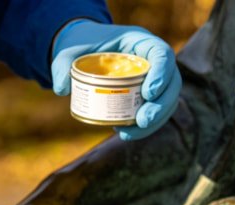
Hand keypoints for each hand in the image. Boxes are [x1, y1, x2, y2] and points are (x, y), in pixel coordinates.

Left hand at [52, 20, 181, 140]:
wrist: (84, 53)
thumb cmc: (81, 48)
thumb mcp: (68, 52)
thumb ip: (62, 66)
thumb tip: (62, 88)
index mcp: (140, 42)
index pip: (162, 54)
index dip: (161, 74)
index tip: (148, 93)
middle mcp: (152, 60)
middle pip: (172, 82)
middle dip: (161, 105)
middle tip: (143, 120)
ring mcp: (154, 79)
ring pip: (168, 101)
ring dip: (155, 121)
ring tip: (130, 133)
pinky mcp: (149, 96)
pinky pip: (157, 112)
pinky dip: (146, 126)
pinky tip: (127, 133)